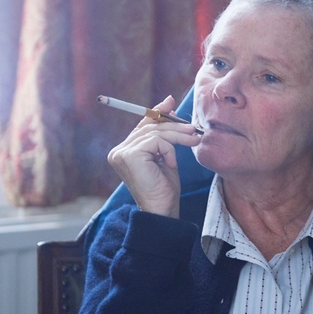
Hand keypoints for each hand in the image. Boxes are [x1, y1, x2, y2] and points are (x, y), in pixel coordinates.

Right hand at [107, 95, 201, 217]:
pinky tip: (171, 164)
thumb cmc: (165, 188)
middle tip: (194, 129)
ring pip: (155, 132)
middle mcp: (118, 151)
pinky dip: (169, 149)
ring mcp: (121, 153)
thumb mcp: (166, 154)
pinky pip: (155, 140)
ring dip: (178, 135)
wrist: (163, 211)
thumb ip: (164, 133)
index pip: (142, 125)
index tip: (171, 102)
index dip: (157, 112)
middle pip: (149, 126)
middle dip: (174, 125)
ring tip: (193, 141)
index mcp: (124, 151)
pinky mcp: (128, 156)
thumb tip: (168, 102)